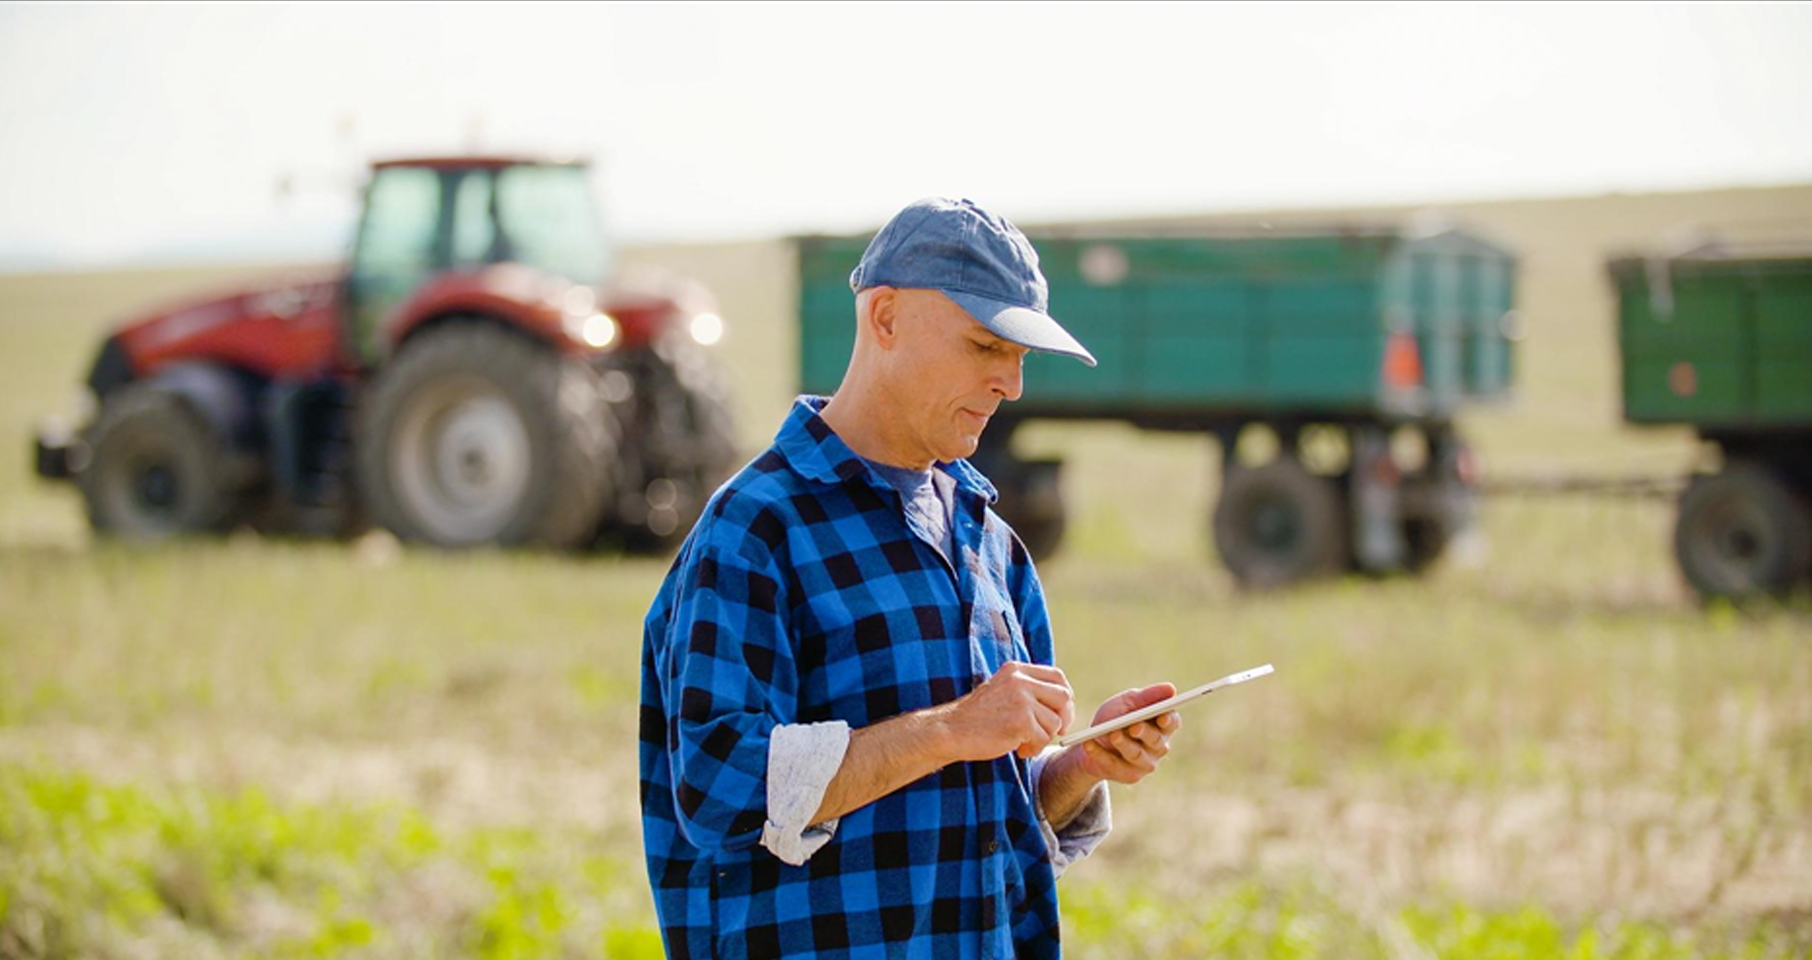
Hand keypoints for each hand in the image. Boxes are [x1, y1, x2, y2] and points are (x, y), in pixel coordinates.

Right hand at [942, 662, 1074, 761]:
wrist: (950, 731)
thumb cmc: (977, 717)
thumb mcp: (1002, 691)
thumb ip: (1027, 690)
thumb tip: (1063, 703)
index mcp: (1016, 670)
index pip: (1057, 676)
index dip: (1065, 697)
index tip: (1060, 713)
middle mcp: (1020, 680)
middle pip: (1064, 696)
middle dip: (1064, 717)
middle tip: (1053, 732)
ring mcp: (1021, 700)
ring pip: (1055, 721)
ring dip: (1043, 737)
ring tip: (1024, 743)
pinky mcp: (1021, 722)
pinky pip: (1043, 738)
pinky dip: (1034, 748)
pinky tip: (1018, 749)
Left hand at [1075, 683, 1179, 784]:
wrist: (1091, 741)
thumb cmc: (1114, 717)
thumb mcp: (1126, 702)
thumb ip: (1146, 696)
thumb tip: (1170, 689)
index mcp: (1161, 726)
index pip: (1172, 722)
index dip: (1168, 720)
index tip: (1161, 716)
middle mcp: (1158, 747)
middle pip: (1156, 740)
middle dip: (1144, 733)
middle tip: (1133, 727)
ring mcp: (1145, 763)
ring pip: (1136, 754)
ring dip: (1123, 744)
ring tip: (1112, 734)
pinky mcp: (1129, 776)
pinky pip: (1115, 765)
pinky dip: (1100, 754)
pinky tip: (1089, 744)